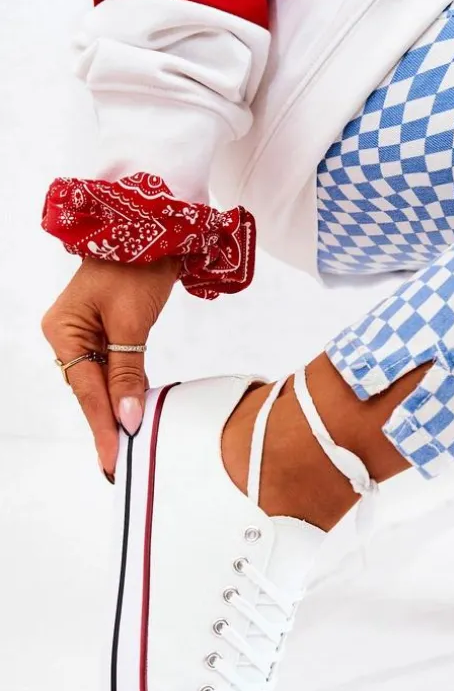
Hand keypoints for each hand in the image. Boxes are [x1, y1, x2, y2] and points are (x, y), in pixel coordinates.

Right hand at [42, 257, 179, 477]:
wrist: (153, 229)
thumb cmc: (136, 266)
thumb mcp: (132, 324)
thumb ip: (128, 373)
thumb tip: (128, 417)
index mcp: (63, 331)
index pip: (86, 391)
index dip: (102, 427)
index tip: (114, 460)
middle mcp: (67, 334)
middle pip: (89, 390)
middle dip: (107, 423)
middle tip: (121, 462)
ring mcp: (85, 332)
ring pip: (101, 382)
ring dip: (117, 407)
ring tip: (129, 443)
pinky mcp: (105, 329)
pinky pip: (112, 368)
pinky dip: (125, 387)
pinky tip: (135, 409)